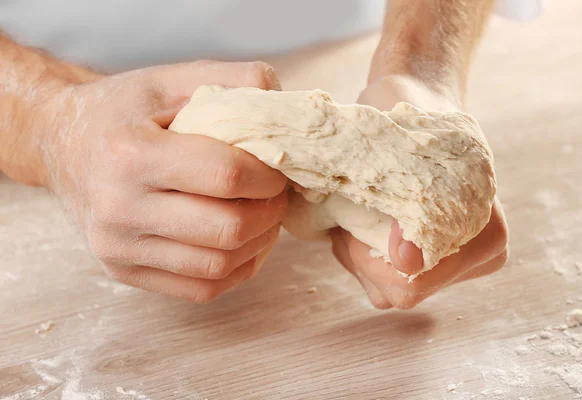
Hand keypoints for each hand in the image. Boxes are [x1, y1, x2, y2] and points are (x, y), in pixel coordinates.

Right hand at [37, 61, 287, 302]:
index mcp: (130, 153)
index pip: (225, 176)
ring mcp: (118, 249)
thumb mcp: (170, 79)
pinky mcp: (123, 272)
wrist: (62, 144)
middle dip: (270, 212)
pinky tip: (244, 244)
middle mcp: (118, 208)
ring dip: (259, 243)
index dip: (268, 175)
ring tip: (264, 217)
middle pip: (227, 228)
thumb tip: (288, 108)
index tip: (278, 168)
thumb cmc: (122, 111)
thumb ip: (234, 80)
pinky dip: (237, 270)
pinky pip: (201, 289)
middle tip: (277, 194)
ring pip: (219, 265)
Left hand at [330, 75, 508, 308]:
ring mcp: (448, 264)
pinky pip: (376, 279)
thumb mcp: (406, 150)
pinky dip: (358, 250)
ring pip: (383, 287)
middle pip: (397, 290)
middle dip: (361, 251)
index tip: (358, 210)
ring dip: (356, 248)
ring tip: (358, 206)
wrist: (416, 101)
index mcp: (487, 236)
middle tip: (353, 205)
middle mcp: (475, 259)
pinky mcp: (420, 262)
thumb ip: (409, 204)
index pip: (414, 283)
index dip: (369, 255)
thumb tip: (407, 261)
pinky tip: (358, 218)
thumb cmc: (412, 119)